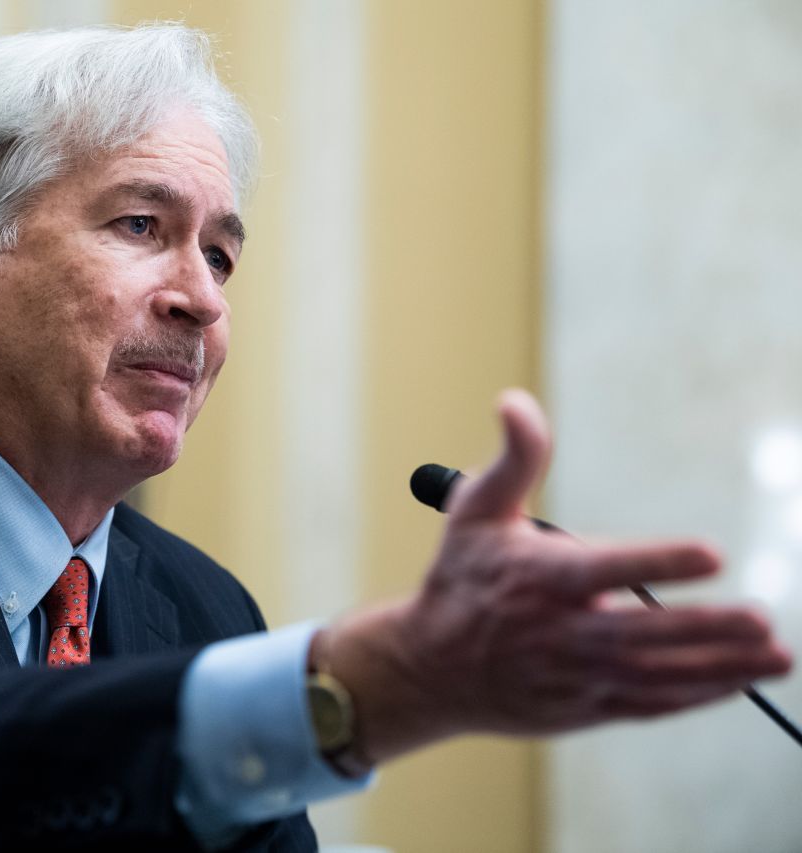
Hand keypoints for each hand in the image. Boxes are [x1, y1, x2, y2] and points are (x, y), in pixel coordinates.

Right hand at [316, 390, 793, 764]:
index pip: (605, 567)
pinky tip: (738, 681)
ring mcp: (575, 676)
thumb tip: (514, 400)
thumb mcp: (474, 511)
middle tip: (761, 619)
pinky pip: (649, 704)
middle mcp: (559, 631)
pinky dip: (696, 696)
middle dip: (706, 629)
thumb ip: (513, 459)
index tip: (711, 554)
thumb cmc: (461, 579)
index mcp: (538, 578)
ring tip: (776, 656)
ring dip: (720, 667)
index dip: (658, 562)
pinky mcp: (585, 706)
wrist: (430, 669)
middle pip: (642, 633)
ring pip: (657, 675)